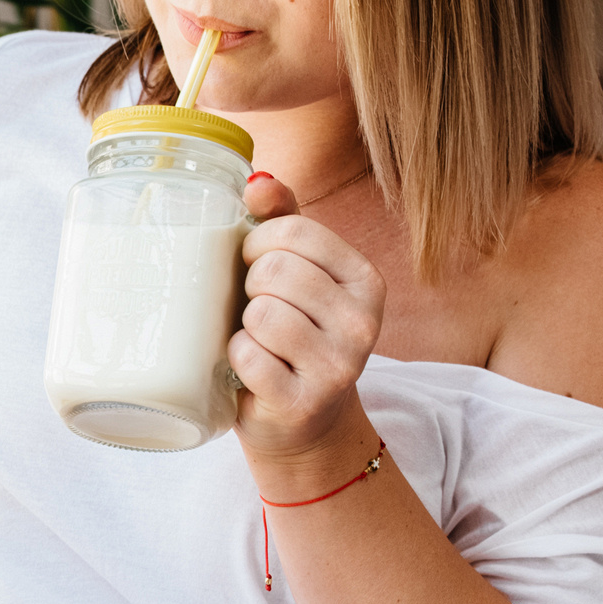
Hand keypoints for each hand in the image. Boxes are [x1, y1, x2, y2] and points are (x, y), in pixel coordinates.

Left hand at [230, 172, 386, 461]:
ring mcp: (338, 365)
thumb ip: (282, 220)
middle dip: (249, 285)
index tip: (254, 264)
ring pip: (261, 313)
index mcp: (365, 280)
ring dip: (244, 324)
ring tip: (257, 338)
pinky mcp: (303, 401)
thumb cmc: (291, 335)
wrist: (301, 423)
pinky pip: (248, 356)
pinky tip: (252, 368)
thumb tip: (258, 180)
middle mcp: (363, 322)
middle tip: (255, 307)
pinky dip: (237, 359)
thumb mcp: (297, 273)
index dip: (257, 243)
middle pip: (275, 271)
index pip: (295, 231)